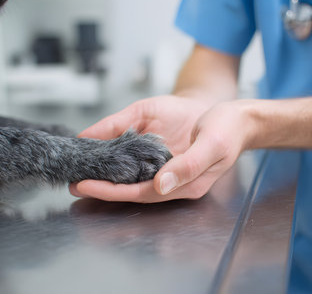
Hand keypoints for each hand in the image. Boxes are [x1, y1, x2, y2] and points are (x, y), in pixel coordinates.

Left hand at [70, 98, 258, 202]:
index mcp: (187, 183)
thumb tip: (160, 184)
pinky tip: (107, 162)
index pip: (141, 193)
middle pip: (134, 192)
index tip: (85, 185)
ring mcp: (171, 172)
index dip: (112, 192)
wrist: (237, 117)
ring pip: (134, 181)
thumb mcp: (212, 142)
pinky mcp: (167, 159)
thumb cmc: (227, 127)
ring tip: (83, 174)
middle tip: (73, 183)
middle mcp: (175, 183)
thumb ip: (188, 165)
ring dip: (109, 179)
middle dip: (103, 189)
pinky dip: (120, 165)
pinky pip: (140, 166)